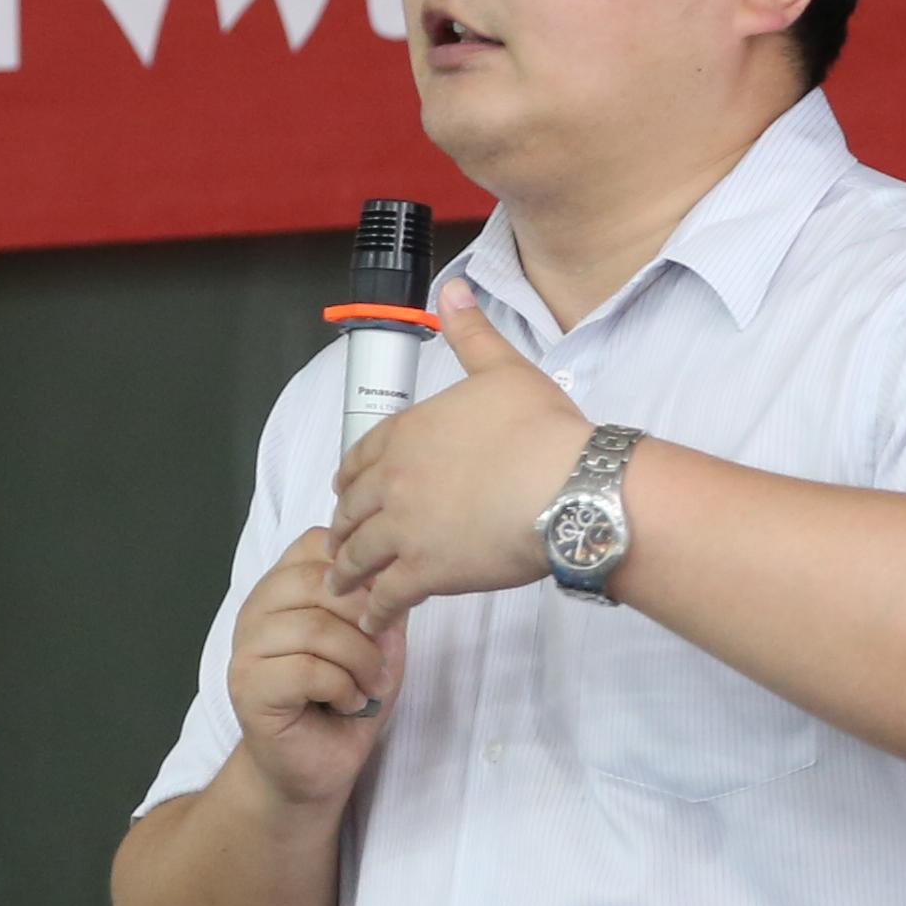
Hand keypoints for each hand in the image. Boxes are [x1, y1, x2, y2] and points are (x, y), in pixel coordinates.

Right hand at [224, 529, 401, 806]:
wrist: (317, 767)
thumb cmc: (346, 700)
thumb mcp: (377, 641)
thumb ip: (379, 601)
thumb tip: (395, 570)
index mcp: (282, 587)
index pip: (317, 544)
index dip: (362, 575)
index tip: (382, 616)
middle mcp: (256, 609)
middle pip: (319, 583)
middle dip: (367, 620)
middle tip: (383, 659)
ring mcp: (246, 648)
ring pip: (314, 628)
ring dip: (360, 661)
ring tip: (369, 686)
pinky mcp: (248, 688)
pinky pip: (306, 670)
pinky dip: (342, 688)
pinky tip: (348, 703)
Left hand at [331, 293, 591, 612]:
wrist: (567, 487)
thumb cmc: (542, 429)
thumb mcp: (504, 368)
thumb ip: (470, 331)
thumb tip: (452, 288)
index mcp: (408, 432)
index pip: (361, 456)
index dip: (348, 476)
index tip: (342, 490)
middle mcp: (396, 480)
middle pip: (353, 508)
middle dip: (342, 527)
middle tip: (339, 543)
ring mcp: (405, 529)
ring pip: (360, 554)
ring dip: (347, 572)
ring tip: (342, 586)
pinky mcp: (425, 571)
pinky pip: (388, 596)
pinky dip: (375, 609)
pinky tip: (372, 618)